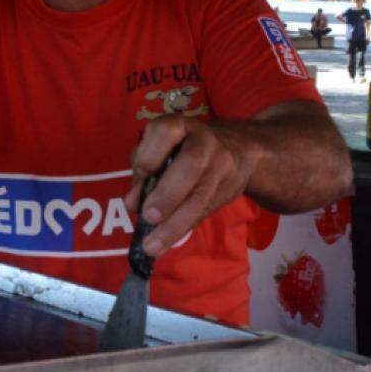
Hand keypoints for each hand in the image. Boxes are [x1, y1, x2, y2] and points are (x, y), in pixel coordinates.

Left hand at [126, 114, 250, 256]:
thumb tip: (131, 203)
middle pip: (191, 166)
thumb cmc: (183, 146)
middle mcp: (204, 142)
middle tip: (149, 217)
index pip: (164, 132)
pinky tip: (165, 244)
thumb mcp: (161, 146)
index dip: (150, 156)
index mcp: (180, 125)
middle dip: (168, 194)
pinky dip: (182, 230)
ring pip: (200, 197)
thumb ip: (144, 169)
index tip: (141, 178)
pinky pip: (204, 212)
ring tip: (152, 246)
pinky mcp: (229, 190)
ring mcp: (222, 166)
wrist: (238, 149)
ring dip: (174, 225)